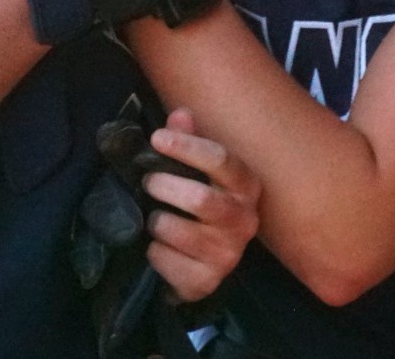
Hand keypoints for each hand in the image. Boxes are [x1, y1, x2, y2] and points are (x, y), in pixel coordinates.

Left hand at [142, 108, 259, 302]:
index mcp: (246, 186)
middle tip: (149, 183)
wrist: (204, 262)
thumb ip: (188, 140)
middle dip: (163, 186)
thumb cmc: (200, 204)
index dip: (186, 147)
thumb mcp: (197, 170)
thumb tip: (180, 114)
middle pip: (199, 199)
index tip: (157, 138)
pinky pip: (165, 260)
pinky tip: (160, 248)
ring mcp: (228, 255)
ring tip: (155, 219)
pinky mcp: (206, 281)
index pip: (221, 160)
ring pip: (175, 230)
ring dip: (155, 221)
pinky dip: (154, 252)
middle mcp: (244, 221)